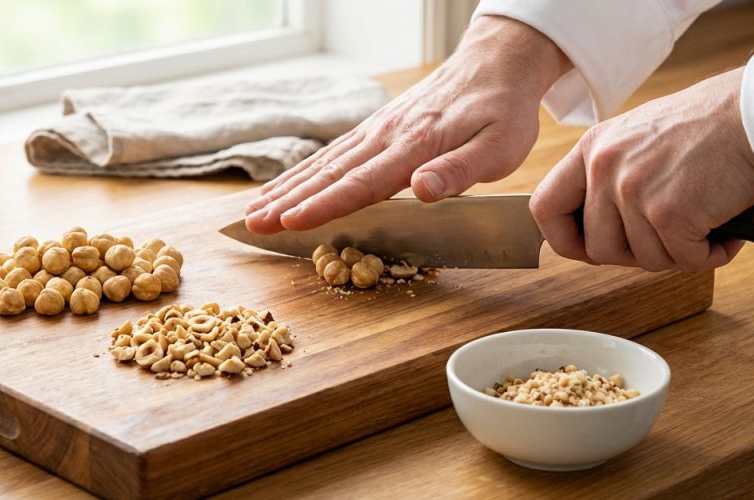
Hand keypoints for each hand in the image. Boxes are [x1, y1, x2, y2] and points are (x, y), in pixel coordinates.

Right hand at [243, 16, 570, 233]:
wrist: (495, 64)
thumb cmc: (502, 112)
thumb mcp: (499, 146)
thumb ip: (459, 170)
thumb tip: (422, 190)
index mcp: (414, 146)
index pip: (361, 182)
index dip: (324, 206)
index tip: (290, 222)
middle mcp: (386, 137)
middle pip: (329, 174)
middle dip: (288, 201)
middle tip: (252, 224)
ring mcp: (376, 131)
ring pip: (323, 163)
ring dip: (286, 188)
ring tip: (253, 210)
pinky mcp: (376, 129)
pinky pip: (332, 153)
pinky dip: (303, 171)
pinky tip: (284, 185)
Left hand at [530, 68, 753, 271]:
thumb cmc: (713, 125)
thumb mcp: (640, 136)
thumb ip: (612, 173)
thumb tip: (598, 225)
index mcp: (593, 148)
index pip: (545, 208)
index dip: (565, 240)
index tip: (588, 249)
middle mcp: (604, 168)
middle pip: (596, 249)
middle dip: (636, 255)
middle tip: (670, 239)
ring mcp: (633, 191)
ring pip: (642, 260)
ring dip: (679, 254)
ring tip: (705, 224)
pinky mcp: (668, 213)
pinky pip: (682, 260)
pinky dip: (710, 255)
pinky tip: (725, 230)